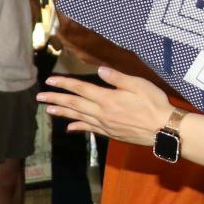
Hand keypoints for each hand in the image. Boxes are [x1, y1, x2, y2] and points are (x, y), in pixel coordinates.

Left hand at [39, 66, 169, 144]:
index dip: (63, 83)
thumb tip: (100, 70)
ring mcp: (105, 124)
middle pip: (74, 104)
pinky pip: (89, 130)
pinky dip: (78, 127)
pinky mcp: (110, 133)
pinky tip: (69, 128)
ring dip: (62, 113)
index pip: (80, 88)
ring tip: (48, 110)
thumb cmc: (154, 103)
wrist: (163, 129)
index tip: (49, 81)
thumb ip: (118, 78)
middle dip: (55, 99)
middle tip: (39, 98)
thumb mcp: (139, 85)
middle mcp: (102, 112)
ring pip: (78, 117)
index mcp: (107, 98)